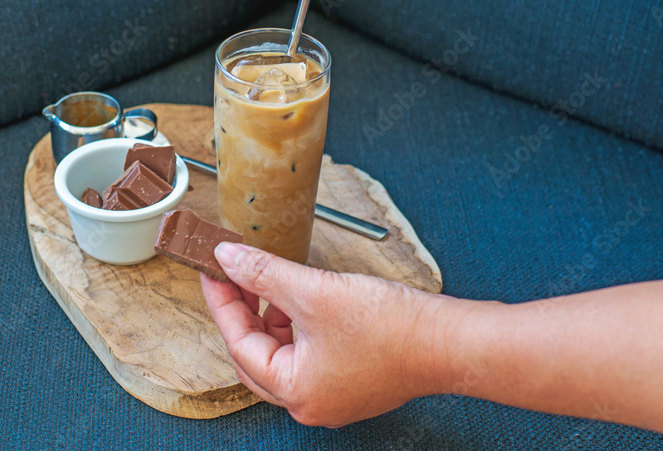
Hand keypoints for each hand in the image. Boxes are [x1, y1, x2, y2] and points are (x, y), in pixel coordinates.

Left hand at [200, 242, 453, 426]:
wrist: (449, 339)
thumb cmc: (391, 327)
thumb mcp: (314, 291)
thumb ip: (264, 274)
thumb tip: (229, 259)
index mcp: (295, 391)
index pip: (239, 344)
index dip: (224, 302)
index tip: (214, 271)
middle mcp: (310, 403)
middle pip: (256, 356)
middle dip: (245, 313)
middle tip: (235, 275)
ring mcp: (332, 395)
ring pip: (283, 355)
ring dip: (272, 318)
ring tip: (271, 282)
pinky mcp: (351, 381)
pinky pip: (308, 355)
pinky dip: (298, 327)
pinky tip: (302, 300)